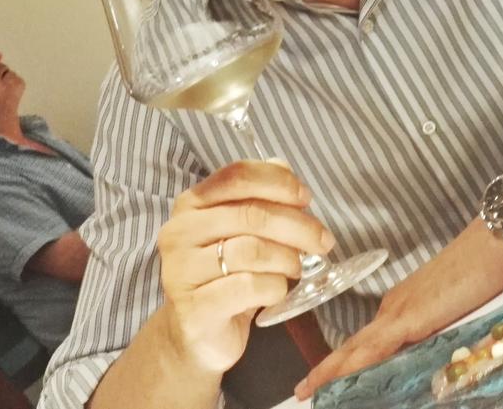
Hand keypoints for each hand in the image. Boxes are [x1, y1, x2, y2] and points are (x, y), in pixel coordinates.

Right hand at [157, 160, 334, 373]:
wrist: (196, 334)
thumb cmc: (226, 275)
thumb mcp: (242, 232)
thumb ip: (259, 198)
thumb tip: (284, 167)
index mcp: (191, 205)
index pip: (237, 176)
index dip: (278, 182)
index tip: (305, 197)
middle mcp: (179, 233)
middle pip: (252, 214)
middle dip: (298, 226)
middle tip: (322, 241)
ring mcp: (181, 272)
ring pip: (252, 251)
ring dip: (288, 259)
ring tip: (296, 268)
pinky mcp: (194, 308)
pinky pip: (249, 287)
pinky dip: (275, 287)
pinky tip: (277, 291)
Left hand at [294, 218, 502, 399]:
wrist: (493, 242)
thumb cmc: (482, 269)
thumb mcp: (455, 307)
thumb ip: (438, 329)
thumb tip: (429, 355)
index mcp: (402, 305)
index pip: (367, 340)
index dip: (344, 360)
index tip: (325, 377)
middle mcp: (394, 308)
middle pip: (354, 347)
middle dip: (328, 371)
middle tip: (304, 390)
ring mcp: (399, 312)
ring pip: (357, 350)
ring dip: (332, 372)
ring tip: (309, 390)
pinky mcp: (410, 318)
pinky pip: (374, 349)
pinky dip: (353, 367)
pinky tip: (337, 382)